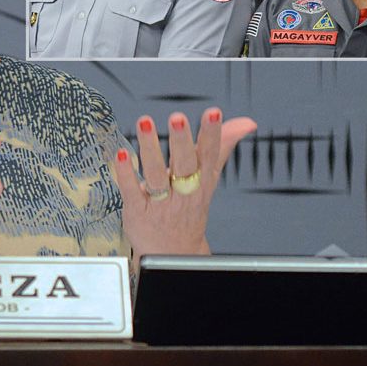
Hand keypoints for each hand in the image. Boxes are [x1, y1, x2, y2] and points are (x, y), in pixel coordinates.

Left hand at [113, 108, 255, 271]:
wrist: (173, 253)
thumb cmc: (188, 210)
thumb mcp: (208, 179)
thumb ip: (221, 147)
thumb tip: (245, 123)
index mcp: (202, 182)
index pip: (210, 155)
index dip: (212, 134)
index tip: (213, 113)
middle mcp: (183, 192)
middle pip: (185, 165)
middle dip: (182, 141)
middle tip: (178, 118)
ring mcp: (160, 202)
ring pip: (156, 175)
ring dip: (150, 148)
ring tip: (145, 123)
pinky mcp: (138, 211)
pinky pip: (131, 191)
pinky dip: (126, 174)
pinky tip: (122, 155)